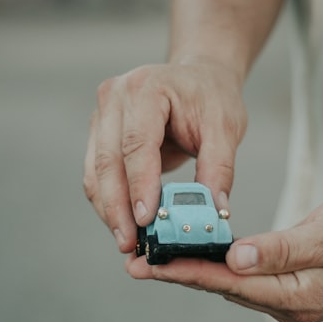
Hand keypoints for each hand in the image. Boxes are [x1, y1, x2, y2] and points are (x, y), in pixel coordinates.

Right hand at [84, 59, 247, 252]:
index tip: (146, 220)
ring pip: (96, 173)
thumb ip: (220, 168)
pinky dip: (109, 202)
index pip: (137, 143)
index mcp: (146, 88)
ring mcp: (101, 115)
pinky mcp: (98, 134)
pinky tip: (124, 225)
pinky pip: (97, 175)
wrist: (197, 78)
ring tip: (128, 242)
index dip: (139, 184)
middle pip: (109, 161)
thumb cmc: (211, 98)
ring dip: (109, 210)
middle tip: (130, 243)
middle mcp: (115, 97)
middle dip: (117, 207)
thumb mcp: (225, 127)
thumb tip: (214, 211)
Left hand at [126, 194, 322, 321]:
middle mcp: (292, 307)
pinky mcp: (291, 291)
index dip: (189, 273)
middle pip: (226, 288)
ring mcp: (292, 303)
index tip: (151, 266)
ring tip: (155, 257)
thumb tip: (235, 260)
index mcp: (300, 296)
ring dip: (197, 271)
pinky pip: (248, 281)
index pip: (232, 284)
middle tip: (136, 262)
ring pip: (234, 286)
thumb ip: (281, 249)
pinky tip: (197, 256)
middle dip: (181, 273)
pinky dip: (221, 268)